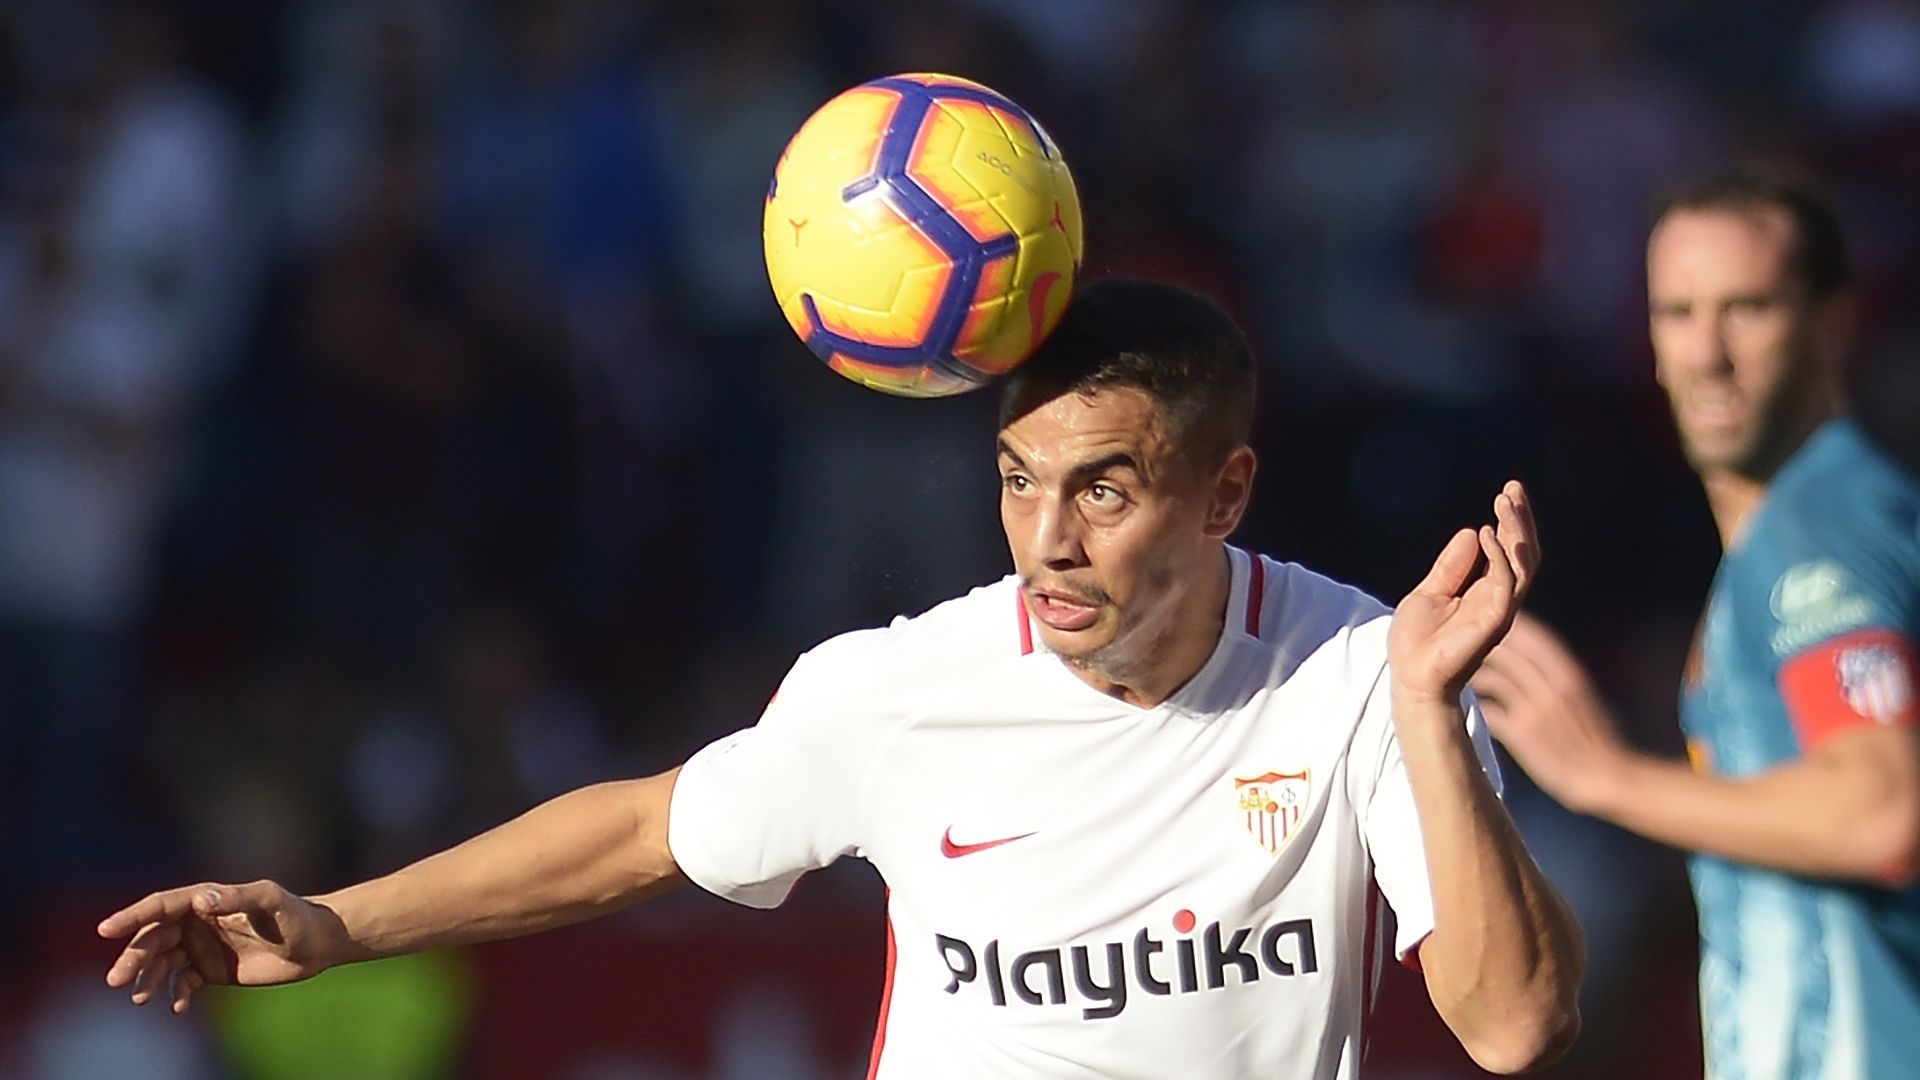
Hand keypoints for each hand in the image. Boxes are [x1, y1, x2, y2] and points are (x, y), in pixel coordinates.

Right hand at [98, 880, 342, 1013]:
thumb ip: (238, 898)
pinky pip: (182, 984)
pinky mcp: (210, 971)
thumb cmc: (295, 915)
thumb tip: (201, 901)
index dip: (132, 916)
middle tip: (117, 980)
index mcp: (206, 900)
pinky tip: (179, 1007)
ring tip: (140, 999)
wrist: (316, 944)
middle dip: (133, 958)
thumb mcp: (271, 902)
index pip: (161, 906)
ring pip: (162, 964)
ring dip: (147, 980)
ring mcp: (201, 947)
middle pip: (154, 938)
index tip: (105, 930)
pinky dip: (176, 995)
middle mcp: (197, 922)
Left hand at [1389, 480, 1538, 704]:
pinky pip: (1504, 583)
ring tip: (1505, 500)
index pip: (1510, 552)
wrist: (1410, 677)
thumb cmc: (1418, 642)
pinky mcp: (1492, 621)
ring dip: (1516, 530)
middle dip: (1521, 519)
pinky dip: (1499, 556)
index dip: (1511, 522)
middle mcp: (1499, 600)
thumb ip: (1452, 566)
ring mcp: (1499, 610)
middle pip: (1524, 553)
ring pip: (1522, 564)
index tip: (1507, 492)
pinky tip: (1486, 532)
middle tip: (1513, 488)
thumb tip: (1470, 532)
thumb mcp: (1430, 593)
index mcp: (1486, 593)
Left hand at [1469, 612, 1628, 811]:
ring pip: (1492, 678)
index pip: (1536, 636)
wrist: (1608, 778)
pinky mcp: (1522, 737)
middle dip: (1482, 643)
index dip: (1512, 623)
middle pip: (1508, 651)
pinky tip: (1473, 705)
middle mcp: (1552, 688)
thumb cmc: (1602, 739)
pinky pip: (1489, 712)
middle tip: (1464, 641)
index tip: (1493, 616)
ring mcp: (1535, 712)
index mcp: (1571, 675)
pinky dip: (1478, 706)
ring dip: (1476, 674)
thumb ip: (1562, 677)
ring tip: (1460, 672)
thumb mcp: (1588, 697)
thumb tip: (1542, 662)